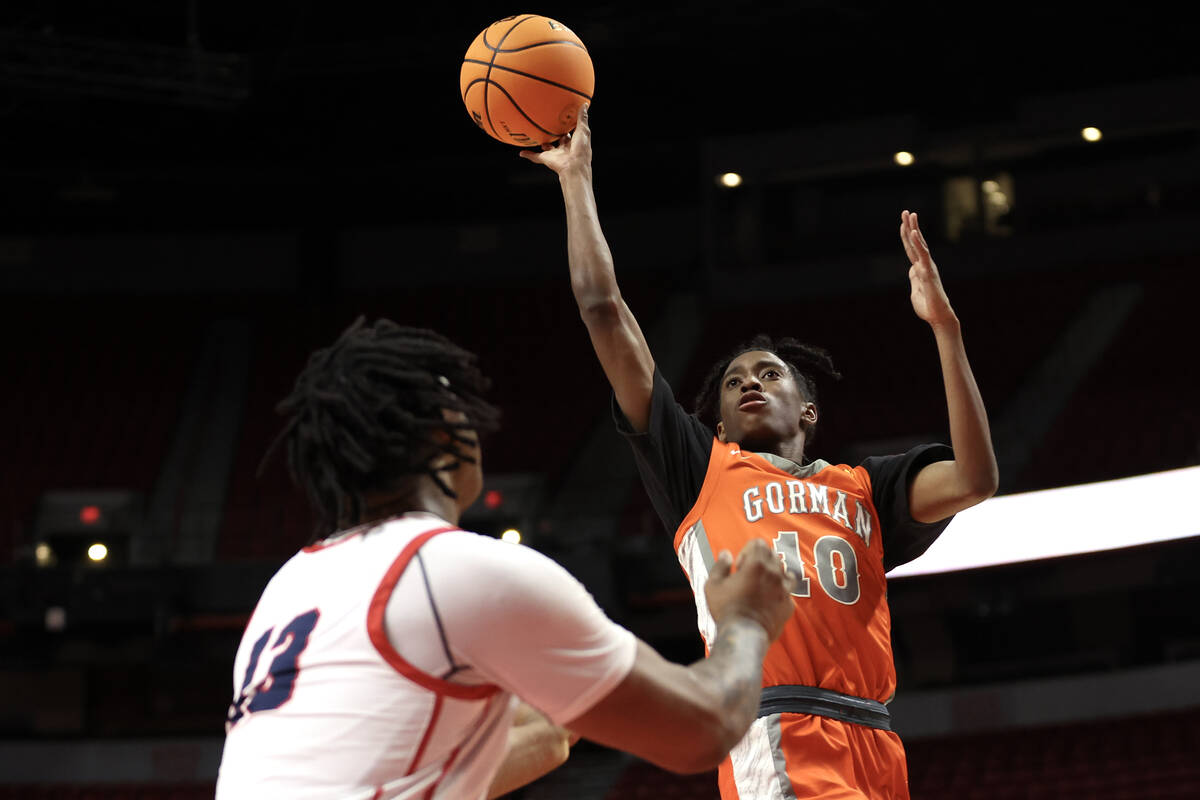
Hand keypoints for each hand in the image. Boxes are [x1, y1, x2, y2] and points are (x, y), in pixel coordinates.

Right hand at [518, 103, 591, 176]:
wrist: (574, 167)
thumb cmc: (581, 151)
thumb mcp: (583, 131)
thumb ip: (582, 119)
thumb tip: (584, 104)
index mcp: (574, 143)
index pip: (571, 133)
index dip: (568, 126)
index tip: (564, 118)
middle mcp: (564, 149)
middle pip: (559, 140)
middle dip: (556, 134)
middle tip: (550, 124)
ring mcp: (555, 154)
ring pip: (547, 148)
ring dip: (543, 143)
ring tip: (536, 136)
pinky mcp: (546, 159)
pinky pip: (535, 157)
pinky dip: (528, 155)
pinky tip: (521, 152)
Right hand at [703, 539, 794, 642]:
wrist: (744, 635)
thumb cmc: (726, 609)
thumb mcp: (713, 585)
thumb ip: (720, 565)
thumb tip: (725, 554)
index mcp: (757, 565)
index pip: (759, 543)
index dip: (747, 551)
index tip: (739, 567)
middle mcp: (774, 574)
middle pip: (773, 555)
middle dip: (761, 562)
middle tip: (748, 577)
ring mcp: (785, 590)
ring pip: (785, 572)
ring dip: (774, 575)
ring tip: (761, 587)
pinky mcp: (789, 606)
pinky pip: (788, 593)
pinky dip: (779, 594)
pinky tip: (768, 602)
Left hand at [901, 210, 956, 326]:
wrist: (938, 316)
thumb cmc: (928, 306)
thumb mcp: (916, 290)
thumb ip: (914, 278)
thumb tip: (912, 270)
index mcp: (920, 269)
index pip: (912, 249)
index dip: (907, 236)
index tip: (903, 224)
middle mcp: (925, 264)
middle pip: (916, 242)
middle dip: (910, 226)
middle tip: (906, 212)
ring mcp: (927, 267)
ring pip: (920, 244)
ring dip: (914, 228)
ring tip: (910, 214)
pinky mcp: (928, 272)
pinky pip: (923, 254)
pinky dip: (918, 243)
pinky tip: (914, 232)